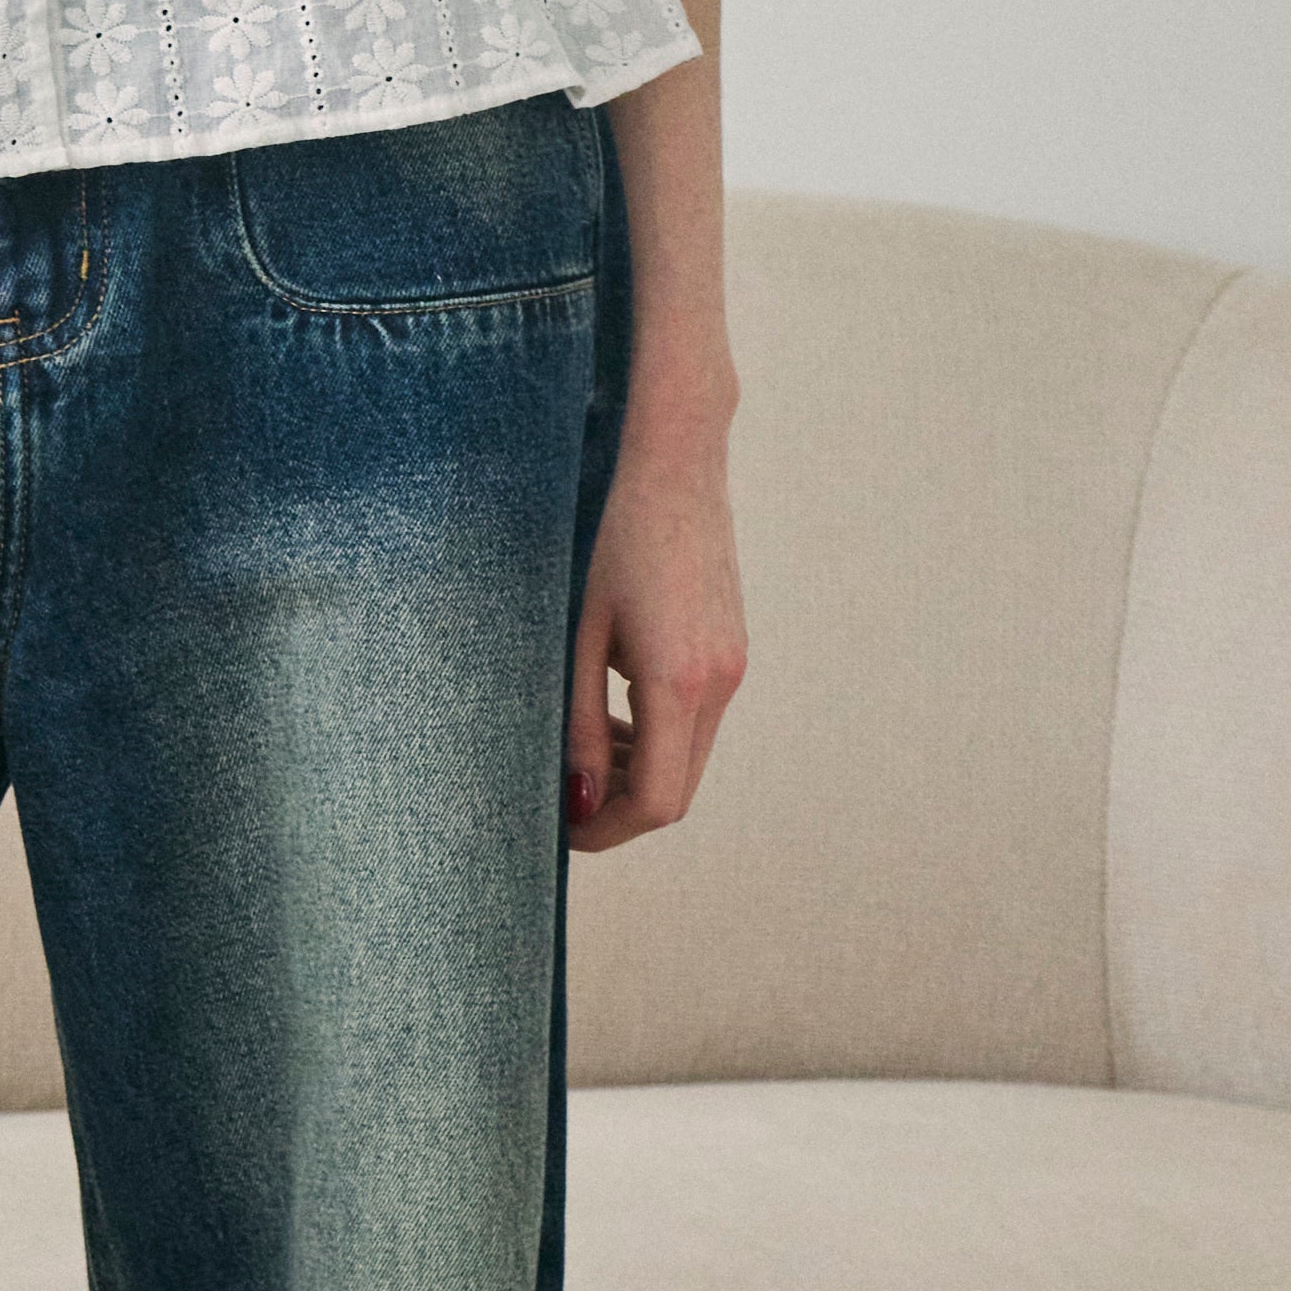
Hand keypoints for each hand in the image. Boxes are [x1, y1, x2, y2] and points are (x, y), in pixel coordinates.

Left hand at [566, 400, 746, 849]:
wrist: (671, 460)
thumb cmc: (606, 534)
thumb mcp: (575, 635)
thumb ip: (576, 723)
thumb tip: (574, 802)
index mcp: (680, 682)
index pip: (655, 803)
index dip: (604, 830)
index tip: (557, 828)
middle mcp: (720, 682)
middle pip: (676, 792)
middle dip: (616, 808)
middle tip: (558, 794)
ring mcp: (733, 666)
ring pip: (688, 759)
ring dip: (636, 773)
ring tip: (579, 748)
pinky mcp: (731, 650)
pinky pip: (697, 722)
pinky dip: (655, 736)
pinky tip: (612, 712)